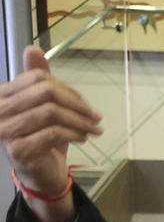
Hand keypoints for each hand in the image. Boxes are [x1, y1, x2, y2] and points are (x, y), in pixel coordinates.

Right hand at [0, 45, 101, 221]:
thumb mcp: (44, 106)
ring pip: (51, 112)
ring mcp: (6, 131)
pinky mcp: (19, 150)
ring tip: (94, 128)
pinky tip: (83, 137)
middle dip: (77, 104)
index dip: (67, 88)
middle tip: (95, 116)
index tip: (85, 104)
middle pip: (46, 93)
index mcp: (4, 95)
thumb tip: (33, 49)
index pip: (38, 78)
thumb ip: (39, 80)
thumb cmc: (42, 137)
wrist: (39, 173)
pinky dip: (75, 133)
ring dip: (80, 120)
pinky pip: (53, 133)